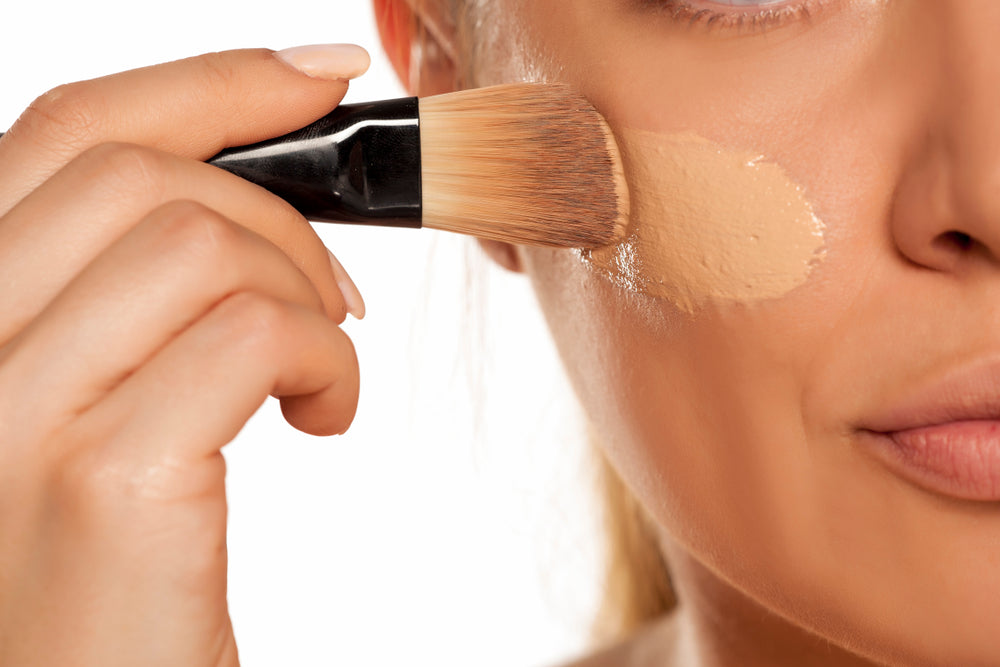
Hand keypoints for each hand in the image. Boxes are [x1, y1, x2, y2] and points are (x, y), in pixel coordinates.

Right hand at [0, 44, 369, 665]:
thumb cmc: (110, 575)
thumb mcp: (96, 404)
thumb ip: (131, 297)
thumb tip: (247, 195)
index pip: (65, 133)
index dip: (208, 82)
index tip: (314, 75)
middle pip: (138, 170)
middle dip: (276, 213)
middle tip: (332, 299)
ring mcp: (10, 413)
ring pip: (200, 238)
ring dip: (305, 293)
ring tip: (323, 368)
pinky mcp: (104, 479)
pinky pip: (253, 330)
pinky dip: (326, 358)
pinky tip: (324, 416)